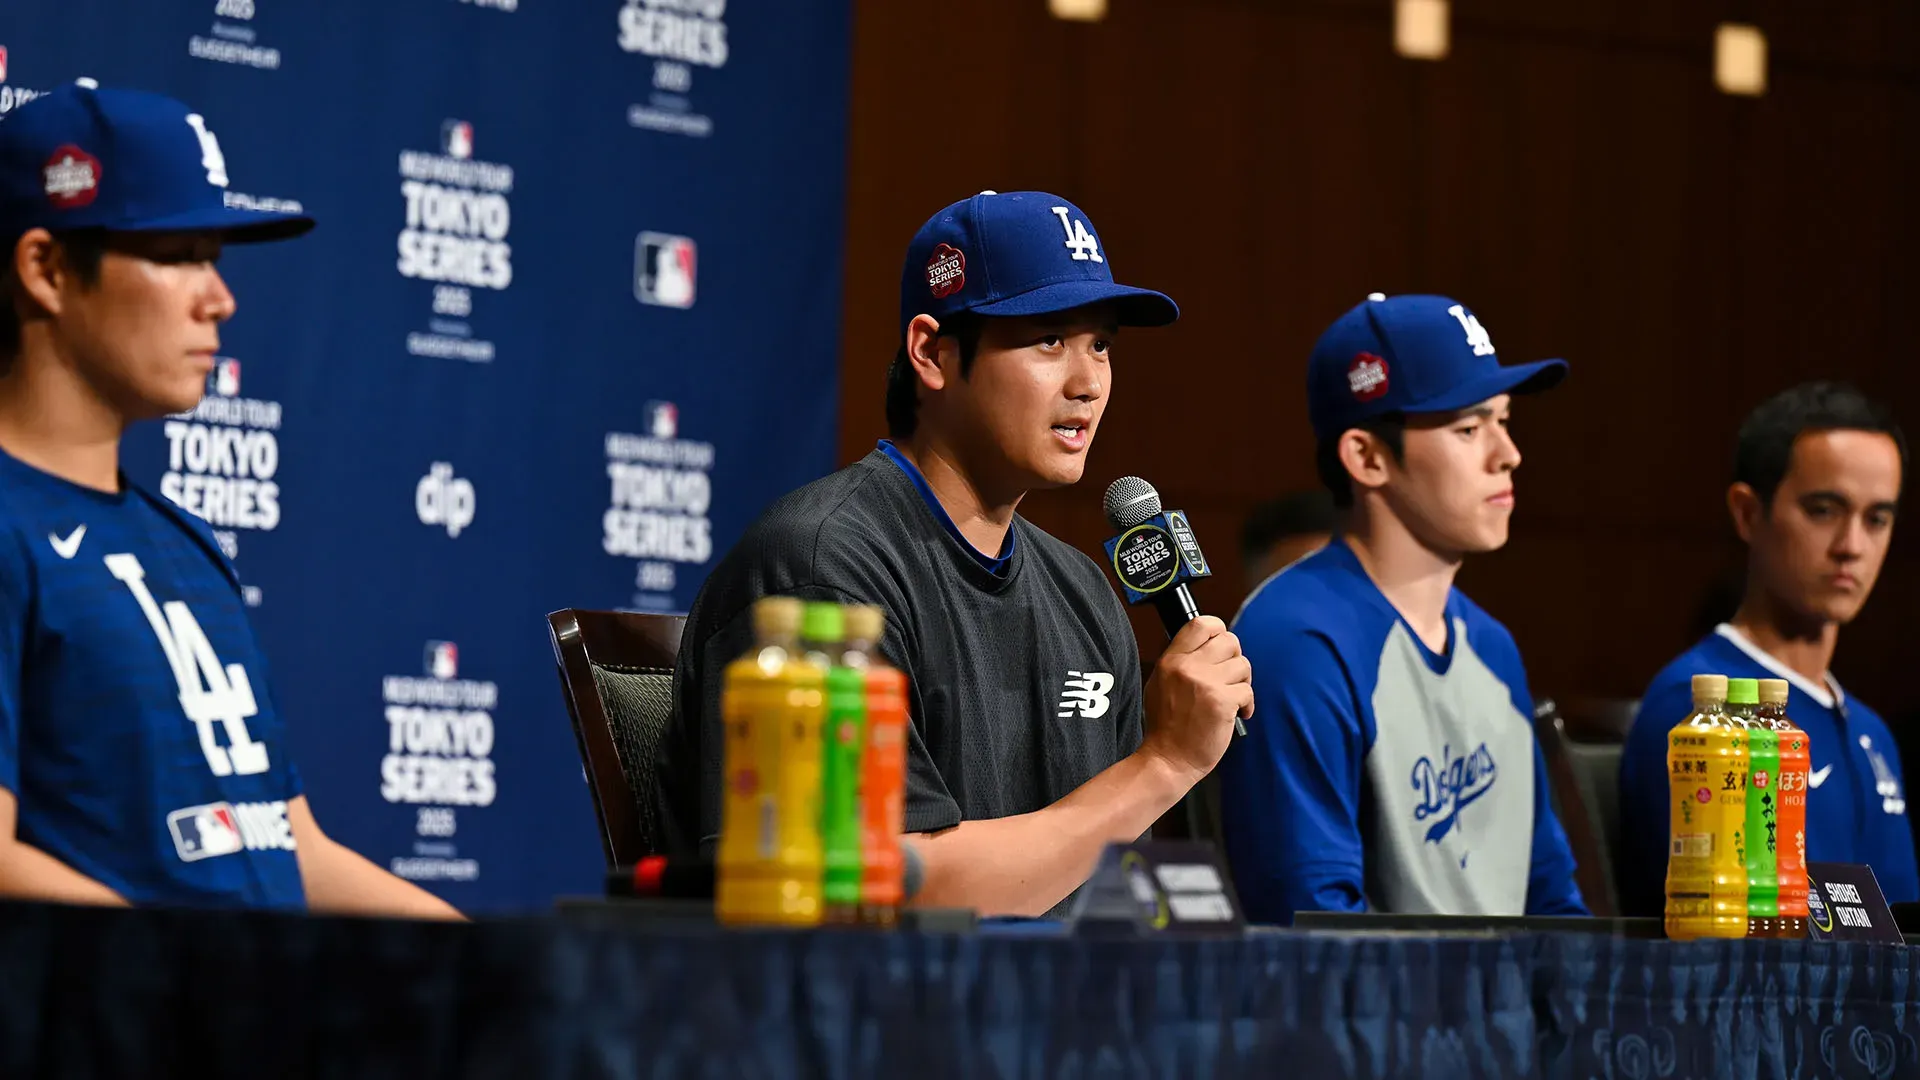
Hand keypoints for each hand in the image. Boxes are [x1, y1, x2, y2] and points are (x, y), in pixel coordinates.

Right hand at [1140, 616, 1253, 781]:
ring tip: (1231, 698)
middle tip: (1229, 677)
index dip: (1219, 630)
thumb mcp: (1161, 683)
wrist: (1168, 759)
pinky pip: (1248, 691)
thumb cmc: (1166, 726)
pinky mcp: (1222, 703)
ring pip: (1243, 665)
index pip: (1201, 623)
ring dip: (1242, 683)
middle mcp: (1187, 667)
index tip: (1221, 646)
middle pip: (1229, 641)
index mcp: (1171, 660)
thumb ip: (1181, 661)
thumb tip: (1207, 645)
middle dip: (1235, 659)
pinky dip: (1246, 704)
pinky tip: (1237, 714)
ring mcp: (1205, 684)